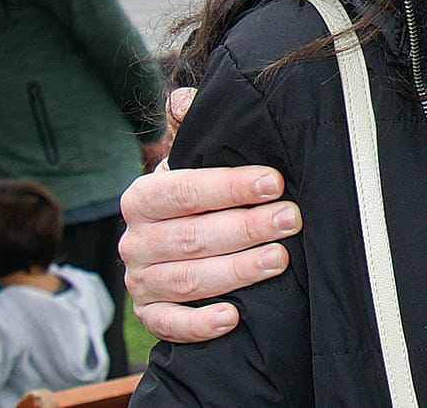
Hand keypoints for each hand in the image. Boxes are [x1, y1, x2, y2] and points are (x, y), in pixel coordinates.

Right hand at [119, 87, 300, 341]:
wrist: (180, 236)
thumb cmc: (198, 190)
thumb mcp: (194, 152)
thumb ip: (191, 124)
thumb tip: (184, 100)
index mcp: (142, 197)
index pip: (183, 190)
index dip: (229, 186)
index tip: (275, 182)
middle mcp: (135, 240)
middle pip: (191, 237)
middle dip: (245, 227)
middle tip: (291, 219)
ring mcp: (141, 280)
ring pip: (187, 280)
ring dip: (236, 270)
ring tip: (280, 259)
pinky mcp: (152, 314)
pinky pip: (170, 326)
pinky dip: (199, 325)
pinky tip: (234, 317)